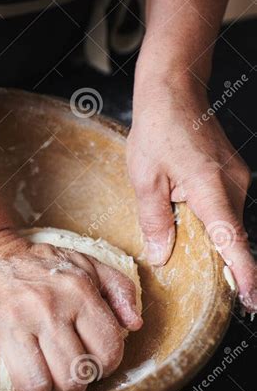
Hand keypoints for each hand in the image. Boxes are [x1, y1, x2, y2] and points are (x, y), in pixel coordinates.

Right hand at [0, 232, 141, 390]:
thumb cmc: (37, 265)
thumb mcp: (84, 264)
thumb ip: (119, 290)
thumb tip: (134, 324)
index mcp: (77, 292)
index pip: (107, 354)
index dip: (101, 368)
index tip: (86, 363)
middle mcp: (45, 306)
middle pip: (71, 380)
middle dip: (67, 386)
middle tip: (57, 376)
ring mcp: (7, 319)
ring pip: (34, 387)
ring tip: (30, 378)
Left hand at [127, 74, 254, 311]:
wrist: (175, 90)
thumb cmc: (157, 130)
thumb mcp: (145, 179)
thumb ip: (154, 220)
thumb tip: (160, 256)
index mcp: (211, 189)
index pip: (233, 241)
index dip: (244, 274)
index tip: (252, 300)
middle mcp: (233, 184)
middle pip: (229, 233)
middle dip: (212, 252)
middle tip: (184, 254)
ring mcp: (238, 177)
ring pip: (226, 218)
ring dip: (206, 227)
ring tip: (175, 208)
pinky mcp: (234, 173)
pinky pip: (224, 204)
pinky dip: (209, 212)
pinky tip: (184, 201)